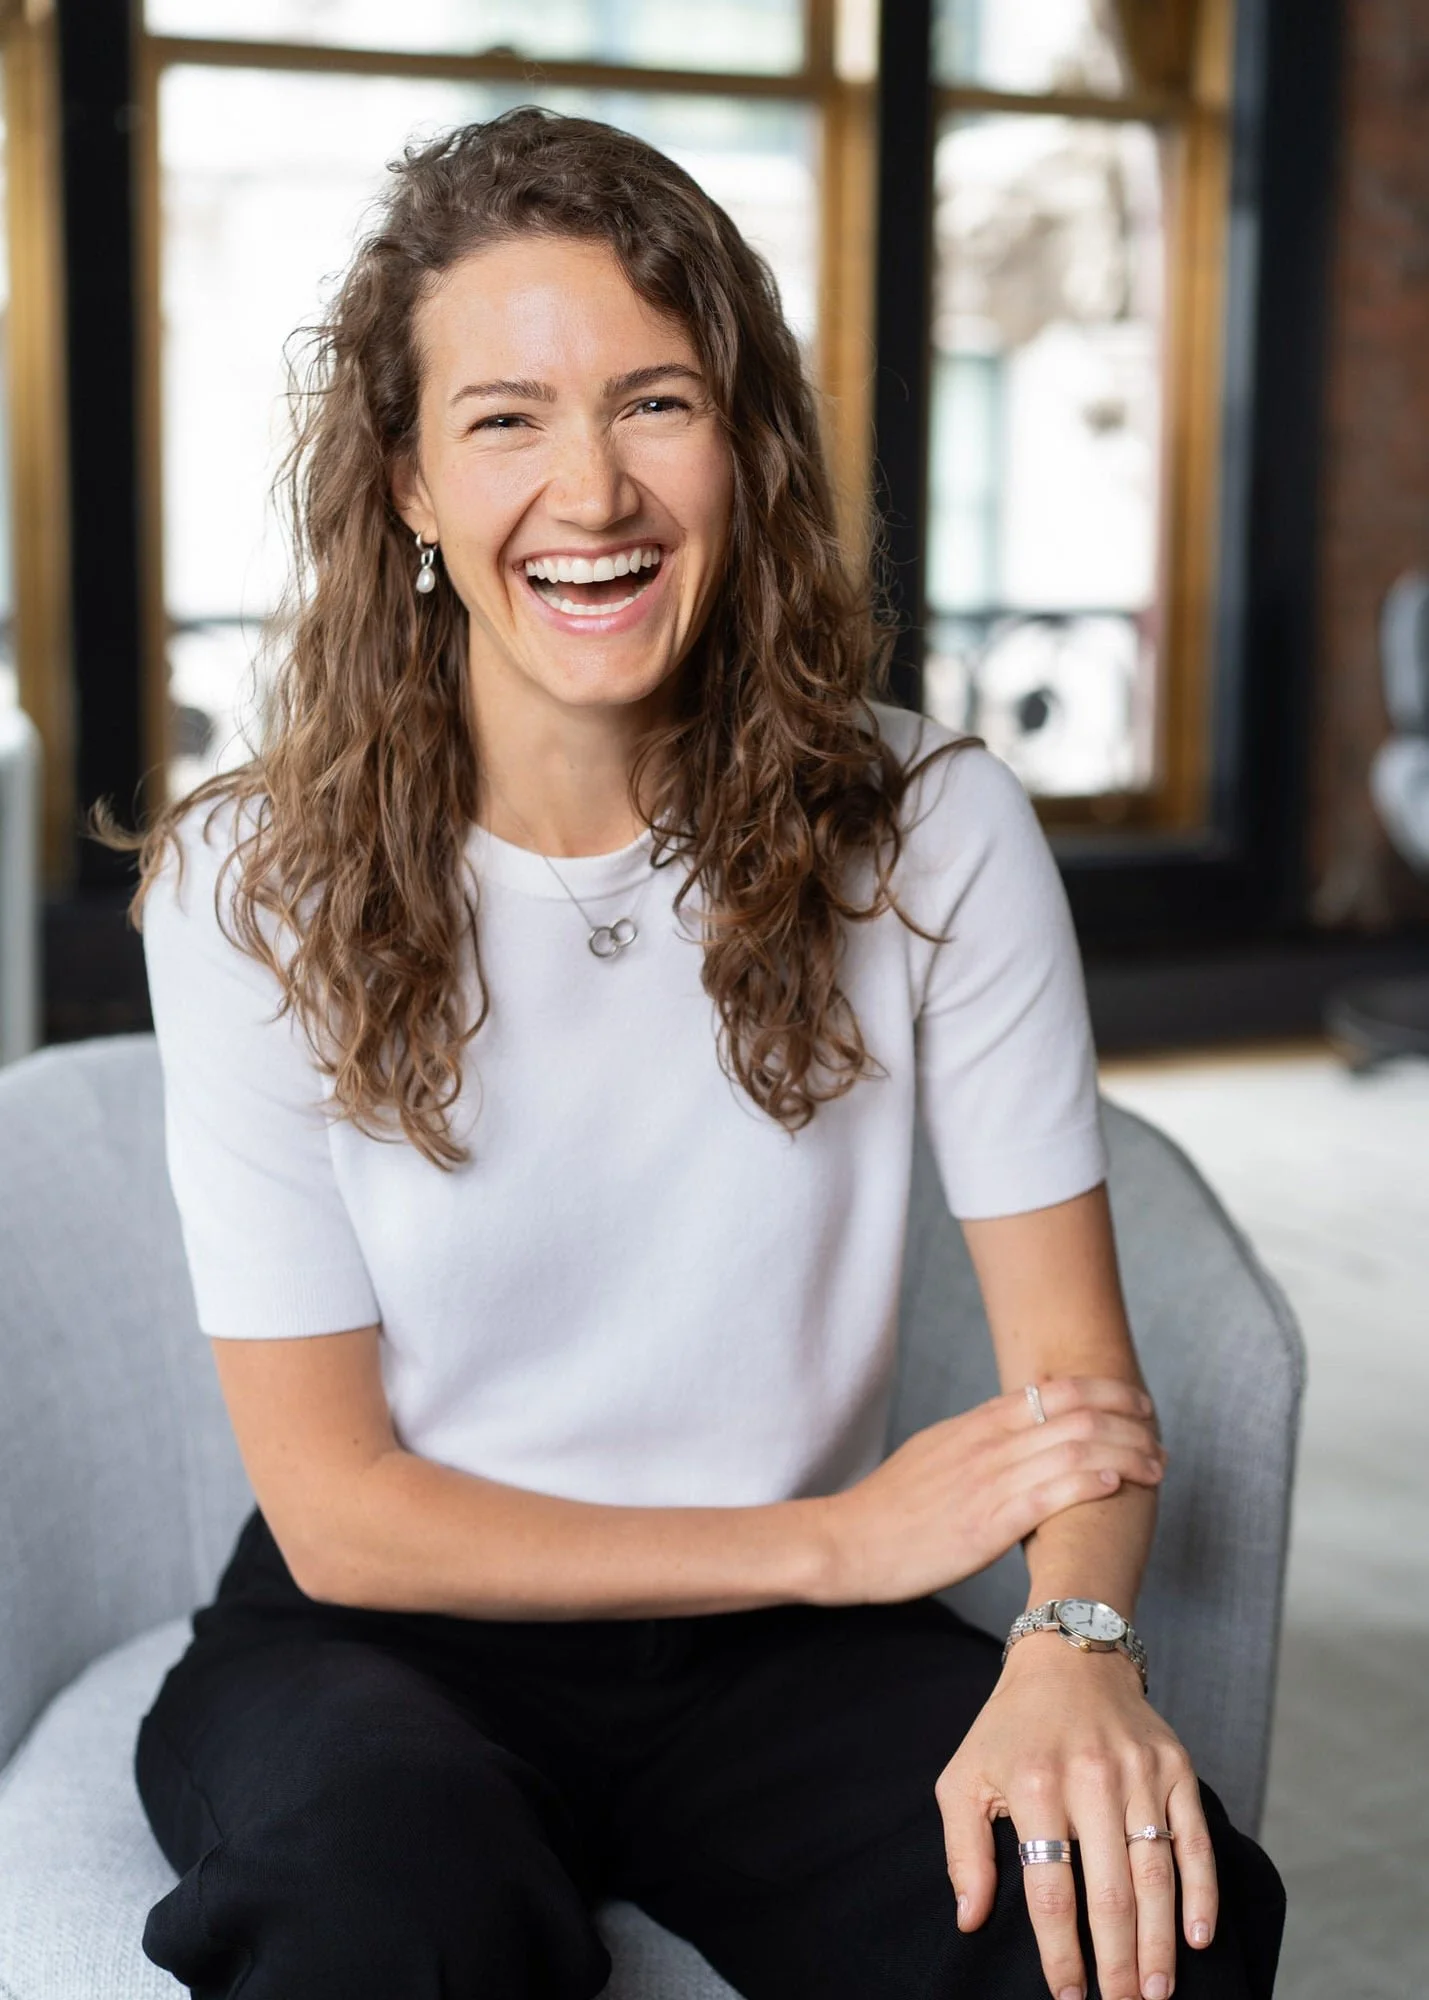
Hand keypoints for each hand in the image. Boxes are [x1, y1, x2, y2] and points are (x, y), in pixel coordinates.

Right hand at [816, 1377, 1164, 1605]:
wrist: (847, 1541)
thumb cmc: (892, 1505)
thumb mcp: (938, 1451)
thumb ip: (981, 1437)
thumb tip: (1018, 1427)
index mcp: (978, 1424)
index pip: (1057, 1389)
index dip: (1108, 1391)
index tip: (1139, 1403)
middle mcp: (988, 1444)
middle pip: (1076, 1414)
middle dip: (1129, 1422)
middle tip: (1159, 1438)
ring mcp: (988, 1482)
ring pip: (1073, 1450)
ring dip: (1125, 1453)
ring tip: (1156, 1467)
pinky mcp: (986, 1525)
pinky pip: (1048, 1494)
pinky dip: (1089, 1483)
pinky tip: (1116, 1486)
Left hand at [937, 1640, 1217, 1999]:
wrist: (1070, 1656)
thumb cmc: (1010, 1728)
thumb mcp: (965, 1777)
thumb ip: (963, 1851)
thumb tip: (970, 1920)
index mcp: (1035, 1785)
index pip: (1050, 1891)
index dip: (1061, 1952)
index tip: (1067, 1996)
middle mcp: (1091, 1778)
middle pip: (1110, 1892)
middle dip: (1118, 1963)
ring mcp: (1140, 1771)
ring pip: (1156, 1875)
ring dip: (1160, 1942)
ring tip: (1157, 1992)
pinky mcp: (1176, 1766)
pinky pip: (1194, 1840)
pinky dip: (1202, 1893)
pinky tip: (1198, 1937)